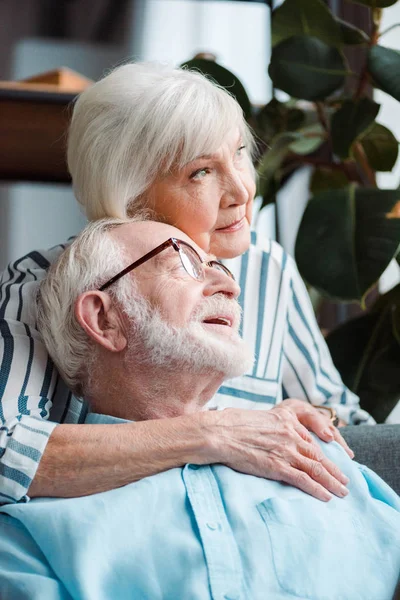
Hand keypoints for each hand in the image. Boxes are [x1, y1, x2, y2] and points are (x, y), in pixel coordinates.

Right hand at [202, 407, 350, 502]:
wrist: (219, 432)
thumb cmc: (230, 425)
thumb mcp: (256, 419)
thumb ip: (270, 428)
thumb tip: (269, 438)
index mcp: (285, 420)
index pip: (309, 439)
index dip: (322, 453)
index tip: (330, 461)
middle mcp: (290, 435)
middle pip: (318, 455)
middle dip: (334, 470)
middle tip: (346, 481)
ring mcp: (285, 450)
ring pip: (316, 468)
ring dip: (332, 482)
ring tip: (342, 492)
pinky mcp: (278, 465)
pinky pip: (303, 479)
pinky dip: (317, 489)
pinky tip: (326, 497)